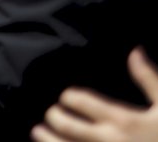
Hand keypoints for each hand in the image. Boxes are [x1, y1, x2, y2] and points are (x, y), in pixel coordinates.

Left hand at [31, 47, 157, 141]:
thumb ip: (150, 79)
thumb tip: (135, 51)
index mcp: (122, 120)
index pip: (80, 101)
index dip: (69, 96)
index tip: (66, 97)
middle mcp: (106, 139)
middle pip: (65, 123)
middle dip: (54, 115)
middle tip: (51, 113)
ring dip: (46, 138)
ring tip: (37, 132)